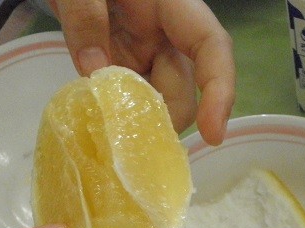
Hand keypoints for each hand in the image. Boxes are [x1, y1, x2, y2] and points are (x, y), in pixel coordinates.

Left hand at [49, 0, 235, 144]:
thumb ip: (85, 16)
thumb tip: (94, 70)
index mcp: (171, 7)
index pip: (211, 46)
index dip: (219, 89)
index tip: (212, 134)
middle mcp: (166, 38)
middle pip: (182, 91)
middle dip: (159, 120)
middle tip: (120, 139)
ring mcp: (146, 59)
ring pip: (157, 106)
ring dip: (134, 124)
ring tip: (99, 130)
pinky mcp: (125, 74)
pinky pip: (129, 105)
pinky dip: (115, 120)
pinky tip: (94, 124)